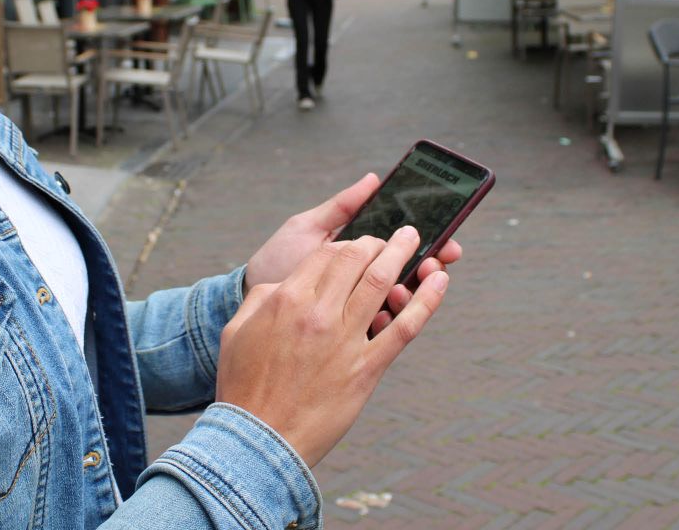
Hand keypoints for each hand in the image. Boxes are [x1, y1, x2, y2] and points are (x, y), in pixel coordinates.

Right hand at [217, 228, 447, 465]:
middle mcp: (318, 313)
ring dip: (404, 254)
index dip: (347, 244)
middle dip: (378, 242)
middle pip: (357, 259)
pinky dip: (427, 301)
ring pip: (382, 282)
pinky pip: (405, 327)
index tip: (357, 246)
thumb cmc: (244, 388)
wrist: (259, 441)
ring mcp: (345, 340)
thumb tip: (288, 284)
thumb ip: (262, 298)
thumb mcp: (238, 331)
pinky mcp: (367, 368)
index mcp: (286, 299)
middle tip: (392, 238)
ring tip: (416, 240)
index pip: (326, 254)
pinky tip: (440, 281)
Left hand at [244, 175, 461, 326]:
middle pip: (411, 273)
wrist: (245, 298)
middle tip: (434, 261)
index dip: (428, 241)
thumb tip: (373, 180)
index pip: (402, 248)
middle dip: (429, 265)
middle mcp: (363, 282)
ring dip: (411, 290)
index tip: (443, 237)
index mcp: (358, 256)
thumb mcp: (307, 228)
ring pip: (400, 299)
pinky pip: (380, 328)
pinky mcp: (349, 334)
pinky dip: (389, 318)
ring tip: (403, 286)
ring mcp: (358, 308)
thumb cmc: (276, 259)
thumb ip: (341, 207)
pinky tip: (388, 310)